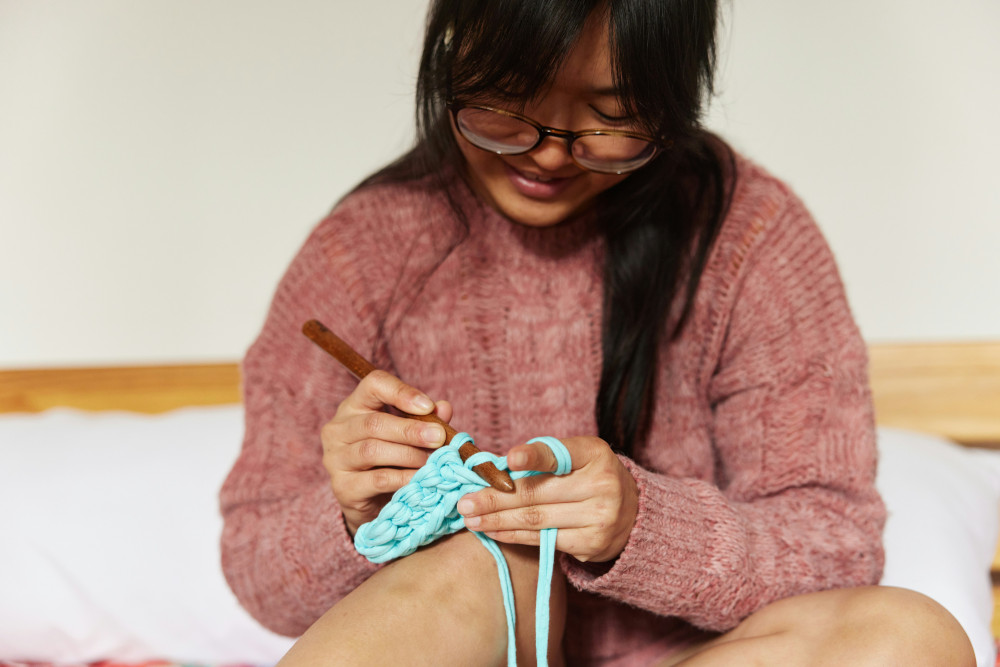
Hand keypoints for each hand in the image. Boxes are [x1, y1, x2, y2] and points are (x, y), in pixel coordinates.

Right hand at [321, 370, 451, 535]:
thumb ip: (426, 420)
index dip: (401, 392)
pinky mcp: (343, 487)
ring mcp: (336, 458)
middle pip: (374, 422)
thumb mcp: (408, 435)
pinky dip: (403, 478)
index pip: (373, 385)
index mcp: (355, 406)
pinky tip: (420, 479)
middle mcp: (338, 429)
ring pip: (373, 450)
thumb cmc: (391, 459)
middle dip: (411, 430)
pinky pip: (377, 479)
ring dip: (409, 455)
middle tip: (439, 438)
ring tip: (432, 461)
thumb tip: (444, 409)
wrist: (371, 501)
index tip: (428, 406)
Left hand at [456, 436, 637, 562]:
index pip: (559, 455)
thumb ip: (542, 460)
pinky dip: (514, 535)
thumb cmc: (590, 477)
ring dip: (497, 520)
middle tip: (465, 502)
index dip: (533, 457)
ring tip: (471, 518)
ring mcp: (599, 518)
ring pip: (536, 520)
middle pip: (537, 494)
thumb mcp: (576, 457)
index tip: (509, 459)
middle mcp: (602, 485)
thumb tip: (492, 471)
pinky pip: (543, 540)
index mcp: (594, 454)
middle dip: (495, 499)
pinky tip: (493, 531)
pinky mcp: (592, 544)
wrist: (633, 512)